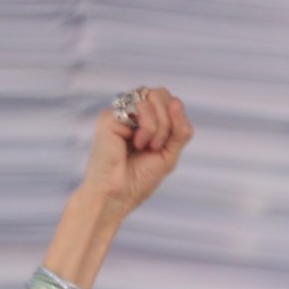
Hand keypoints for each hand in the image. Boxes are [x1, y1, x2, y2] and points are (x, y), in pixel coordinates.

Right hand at [77, 86, 193, 217]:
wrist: (118, 195)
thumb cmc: (139, 179)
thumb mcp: (168, 153)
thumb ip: (179, 130)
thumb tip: (177, 101)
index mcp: (143, 120)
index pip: (168, 100)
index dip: (176, 117)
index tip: (168, 143)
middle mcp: (129, 113)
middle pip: (162, 93)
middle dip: (170, 120)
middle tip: (159, 145)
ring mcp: (118, 112)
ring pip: (153, 96)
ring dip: (160, 126)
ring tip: (148, 146)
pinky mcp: (109, 116)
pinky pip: (140, 107)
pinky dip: (148, 128)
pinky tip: (137, 144)